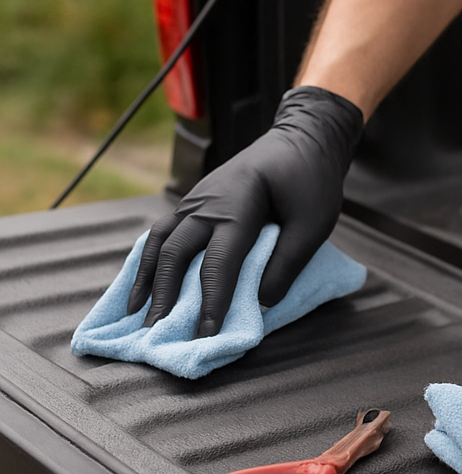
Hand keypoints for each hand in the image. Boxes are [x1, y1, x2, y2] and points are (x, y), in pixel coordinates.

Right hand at [127, 86, 362, 335]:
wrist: (303, 138)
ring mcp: (196, 200)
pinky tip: (144, 280)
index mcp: (237, 206)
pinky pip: (163, 232)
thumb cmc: (311, 180)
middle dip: (164, 296)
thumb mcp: (314, 223)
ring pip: (160, 241)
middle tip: (156, 332)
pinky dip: (150, 259)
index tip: (206, 336)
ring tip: (136, 312)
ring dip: (147, 278)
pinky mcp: (196, 202)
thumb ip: (288, 263)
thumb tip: (261, 303)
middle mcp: (206, 202)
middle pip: (175, 253)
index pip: (218, 263)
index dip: (211, 303)